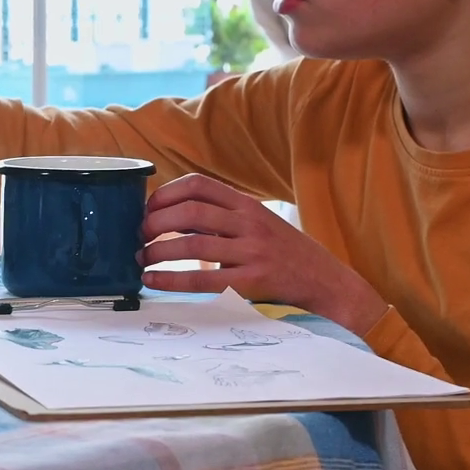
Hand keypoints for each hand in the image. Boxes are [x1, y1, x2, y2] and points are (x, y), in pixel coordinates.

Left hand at [138, 174, 387, 333]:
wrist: (330, 285)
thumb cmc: (288, 255)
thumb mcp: (259, 225)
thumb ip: (221, 220)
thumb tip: (170, 219)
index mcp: (248, 205)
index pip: (199, 184)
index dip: (166, 194)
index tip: (147, 208)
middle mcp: (250, 223)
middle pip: (190, 211)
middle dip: (155, 222)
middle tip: (139, 236)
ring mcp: (253, 252)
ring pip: (192, 245)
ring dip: (158, 252)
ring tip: (142, 259)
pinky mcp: (252, 281)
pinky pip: (202, 279)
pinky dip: (170, 279)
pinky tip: (153, 280)